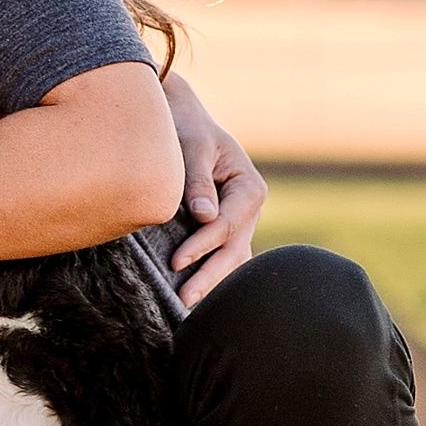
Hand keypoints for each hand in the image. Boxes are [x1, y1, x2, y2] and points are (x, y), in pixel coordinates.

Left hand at [162, 69, 265, 304]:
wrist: (182, 119)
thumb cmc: (187, 129)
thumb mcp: (193, 147)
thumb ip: (198, 181)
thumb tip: (204, 216)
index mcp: (249, 187)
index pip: (228, 225)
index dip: (202, 245)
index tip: (176, 261)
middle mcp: (249, 208)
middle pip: (234, 250)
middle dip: (209, 276)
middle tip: (184, 299)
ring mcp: (239, 222)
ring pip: (231, 260)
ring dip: (212, 283)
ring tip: (187, 307)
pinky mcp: (223, 230)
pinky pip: (220, 256)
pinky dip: (209, 274)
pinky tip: (192, 296)